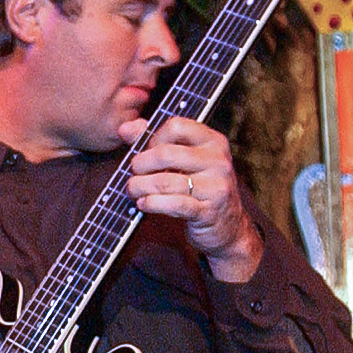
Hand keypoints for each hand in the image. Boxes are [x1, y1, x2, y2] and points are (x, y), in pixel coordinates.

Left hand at [119, 116, 263, 280]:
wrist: (227, 226)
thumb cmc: (199, 187)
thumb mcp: (185, 160)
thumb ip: (155, 141)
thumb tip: (125, 128)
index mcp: (214, 142)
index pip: (176, 126)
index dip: (153, 138)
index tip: (147, 152)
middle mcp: (218, 161)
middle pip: (166, 154)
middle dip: (140, 164)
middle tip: (133, 174)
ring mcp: (216, 187)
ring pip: (165, 181)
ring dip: (139, 186)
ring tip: (132, 190)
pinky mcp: (209, 212)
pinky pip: (173, 205)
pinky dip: (151, 203)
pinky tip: (142, 204)